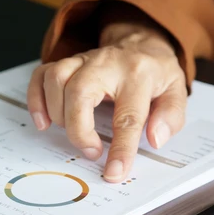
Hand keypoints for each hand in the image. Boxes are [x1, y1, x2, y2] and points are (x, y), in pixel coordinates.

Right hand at [27, 22, 186, 182]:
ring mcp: (84, 60)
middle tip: (91, 151)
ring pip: (57, 80)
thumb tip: (155, 139)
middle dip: (79, 129)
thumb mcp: (177, 92)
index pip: (128, 116)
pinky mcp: (68, 62)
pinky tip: (45, 121)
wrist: (142, 42)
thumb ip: (170, 117)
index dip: (120, 149)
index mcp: (139, 75)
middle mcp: (108, 65)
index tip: (114, 172)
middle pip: (80, 92)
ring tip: (74, 132)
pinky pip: (41, 74)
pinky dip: (36, 100)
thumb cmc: (156, 73)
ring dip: (59, 114)